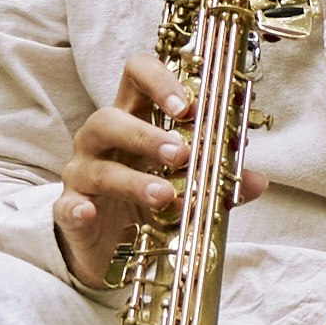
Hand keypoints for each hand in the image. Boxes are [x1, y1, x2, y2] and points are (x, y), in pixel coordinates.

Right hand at [54, 54, 226, 291]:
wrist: (114, 248)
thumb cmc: (150, 200)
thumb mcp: (188, 186)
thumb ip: (219, 179)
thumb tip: (257, 180)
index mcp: (134, 119)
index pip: (136, 76)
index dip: (160, 81)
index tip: (189, 107)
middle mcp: (102, 140)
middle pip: (110, 118)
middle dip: (147, 135)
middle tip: (182, 154)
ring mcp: (82, 173)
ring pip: (96, 164)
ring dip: (133, 179)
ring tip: (166, 196)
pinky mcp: (70, 209)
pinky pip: (68, 204)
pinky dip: (78, 207)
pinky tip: (91, 212)